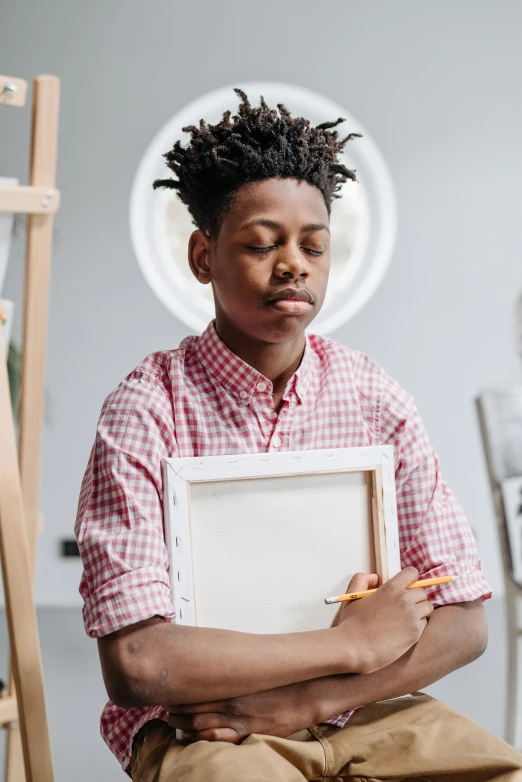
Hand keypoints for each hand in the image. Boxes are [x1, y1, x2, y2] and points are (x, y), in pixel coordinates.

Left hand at [165, 682, 314, 743]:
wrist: (308, 692)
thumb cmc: (283, 681)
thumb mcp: (255, 671)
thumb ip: (236, 673)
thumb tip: (219, 668)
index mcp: (233, 682)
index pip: (197, 689)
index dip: (179, 694)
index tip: (169, 694)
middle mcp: (232, 700)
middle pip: (194, 708)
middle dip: (176, 712)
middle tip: (166, 711)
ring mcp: (240, 718)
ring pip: (202, 725)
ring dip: (184, 726)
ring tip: (173, 724)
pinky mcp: (250, 731)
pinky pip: (220, 739)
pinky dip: (203, 739)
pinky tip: (194, 739)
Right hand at [335, 567, 432, 674]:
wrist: (355, 648)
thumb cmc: (352, 623)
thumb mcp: (353, 595)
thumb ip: (363, 580)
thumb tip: (376, 578)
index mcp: (391, 588)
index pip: (412, 573)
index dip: (410, 578)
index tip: (406, 586)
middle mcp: (405, 600)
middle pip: (422, 592)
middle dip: (415, 596)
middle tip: (404, 605)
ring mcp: (412, 617)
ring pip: (427, 607)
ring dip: (420, 610)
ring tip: (406, 617)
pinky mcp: (415, 633)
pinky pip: (425, 623)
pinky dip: (418, 624)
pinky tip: (405, 629)